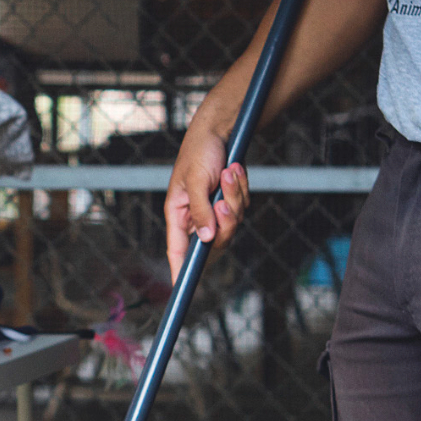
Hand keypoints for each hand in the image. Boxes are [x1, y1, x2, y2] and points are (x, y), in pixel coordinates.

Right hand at [165, 124, 250, 279]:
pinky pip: (244, 207)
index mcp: (178, 213)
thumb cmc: (199, 151)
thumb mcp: (196, 180)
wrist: (219, 130)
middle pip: (216, 240)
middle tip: (224, 201)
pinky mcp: (230, 201)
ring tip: (231, 171)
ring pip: (234, 222)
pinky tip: (236, 171)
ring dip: (236, 196)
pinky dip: (243, 189)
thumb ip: (200, 210)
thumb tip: (205, 238)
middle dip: (226, 220)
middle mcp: (196, 216)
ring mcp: (215, 209)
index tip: (180, 290)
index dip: (178, 270)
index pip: (177, 249)